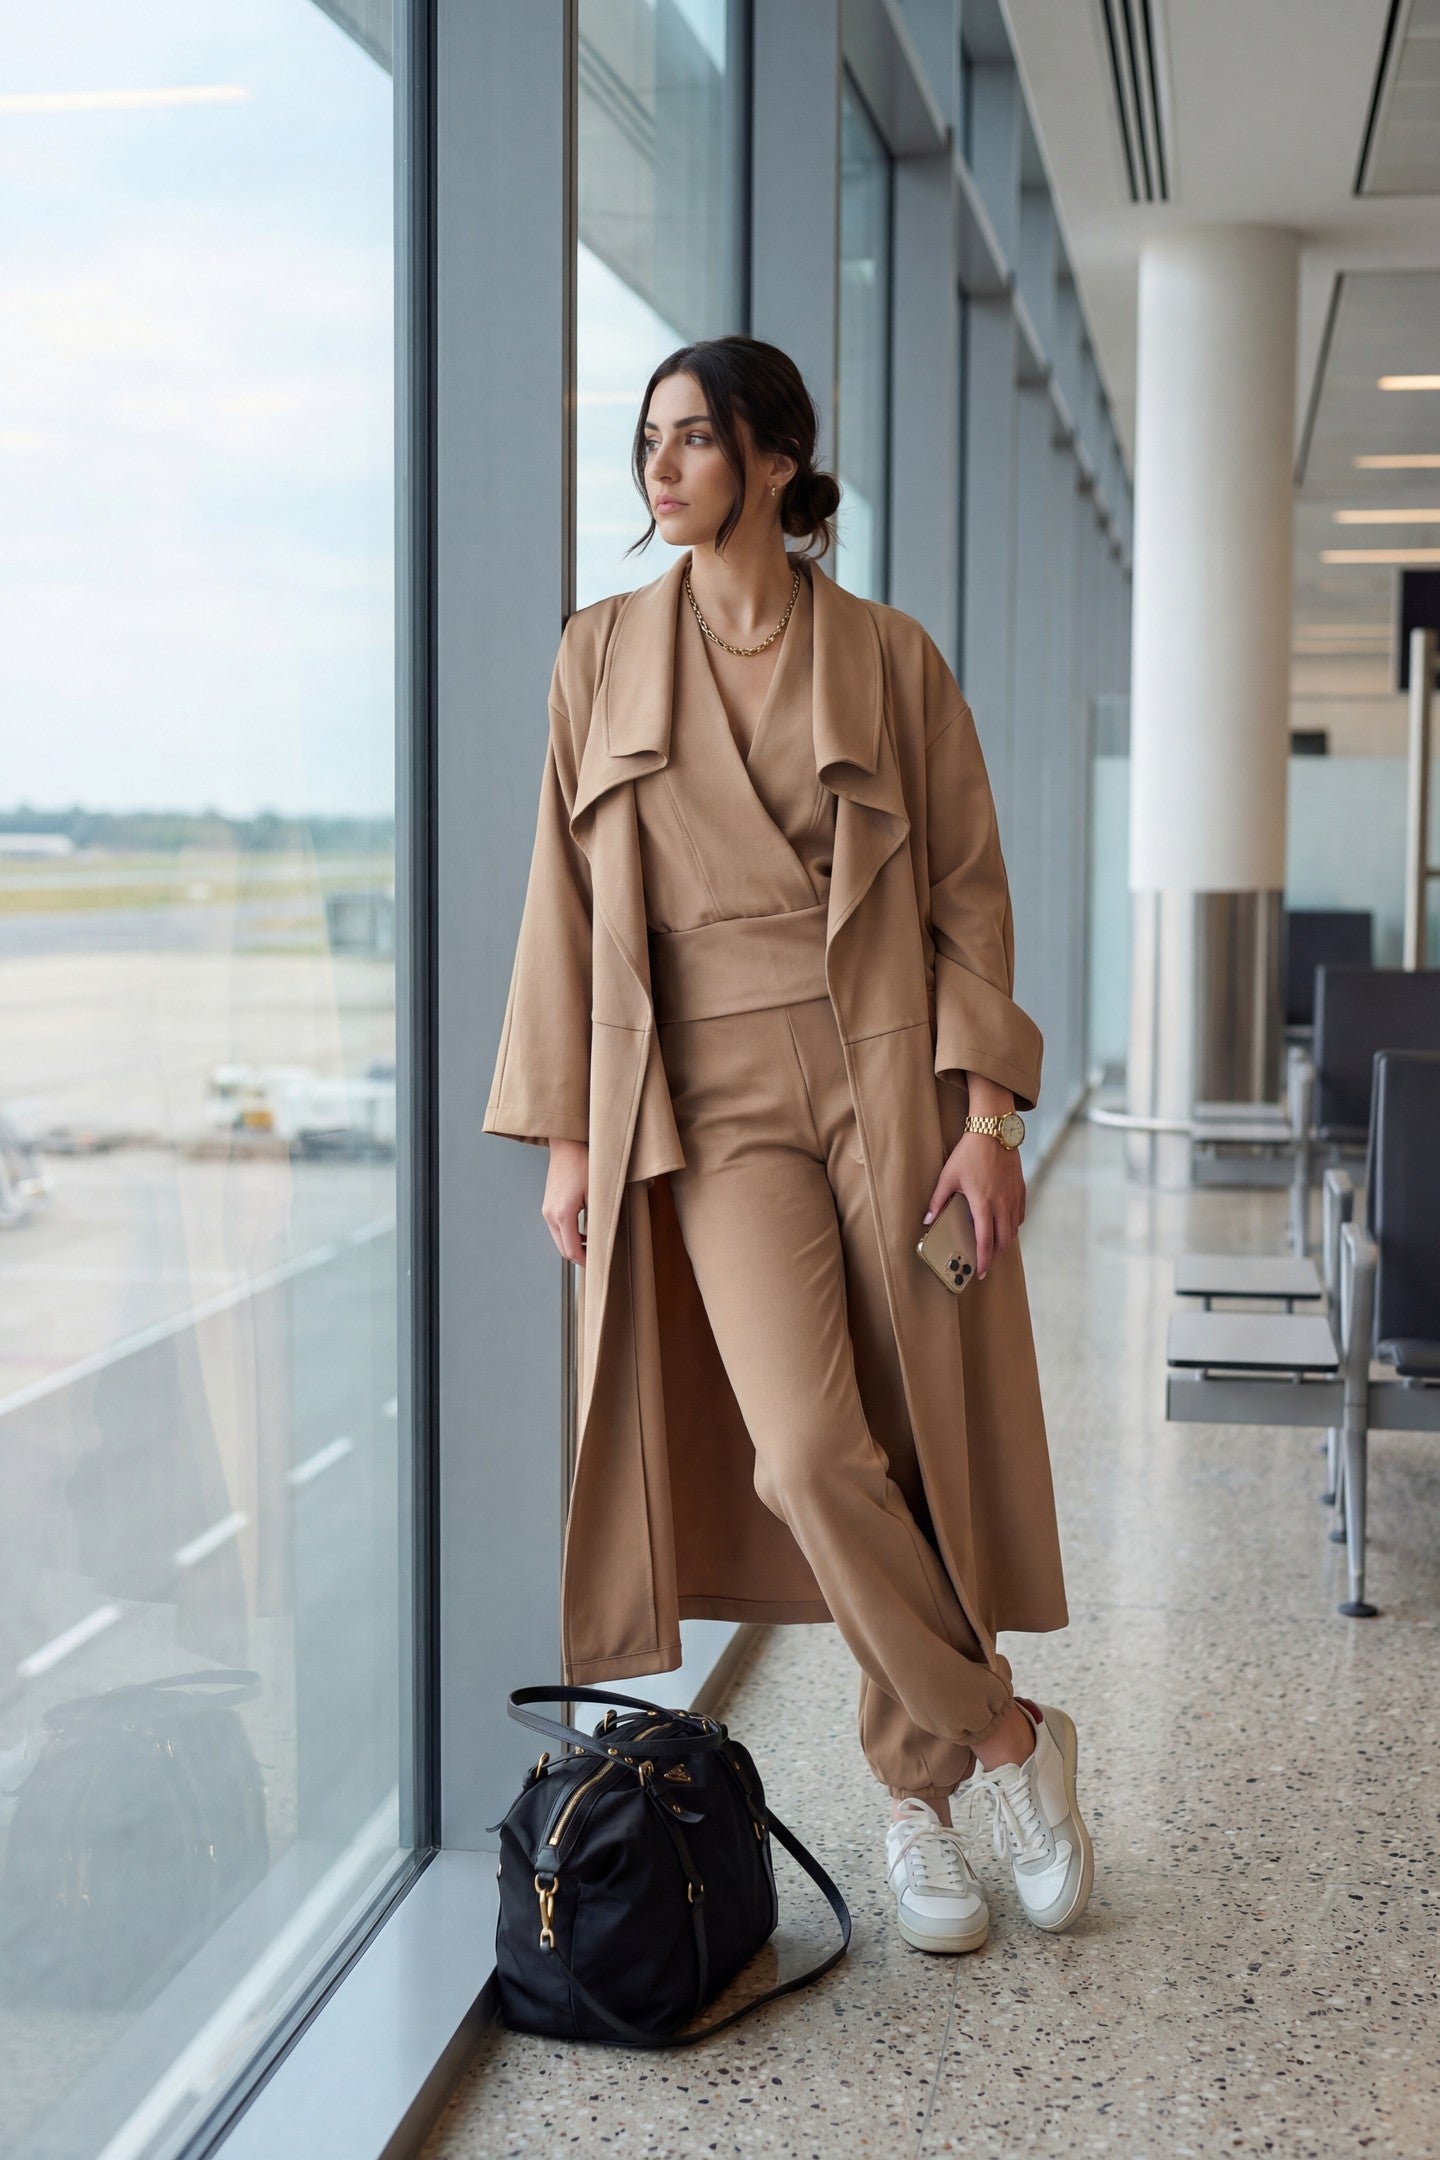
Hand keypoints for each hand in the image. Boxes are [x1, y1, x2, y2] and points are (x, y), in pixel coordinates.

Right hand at [543, 1138, 588, 1264]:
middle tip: (596, 1259)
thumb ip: (597, 1219)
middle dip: (579, 1257)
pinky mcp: (547, 1205)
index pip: (571, 1250)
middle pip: (562, 1249)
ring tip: (592, 1245)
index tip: (598, 1264)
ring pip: (558, 1239)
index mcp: (562, 1215)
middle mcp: (550, 1215)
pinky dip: (568, 1235)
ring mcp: (546, 1210)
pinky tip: (583, 1231)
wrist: (567, 1146)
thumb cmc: (583, 1165)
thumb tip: (602, 1239)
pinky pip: (556, 1228)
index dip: (585, 1261)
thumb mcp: (596, 1193)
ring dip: (573, 1246)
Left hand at [924, 1132, 1025, 1279]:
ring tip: (994, 1249)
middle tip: (985, 1264)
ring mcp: (1014, 1197)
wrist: (993, 1131)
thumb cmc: (969, 1153)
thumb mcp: (948, 1176)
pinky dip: (1013, 1226)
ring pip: (1013, 1230)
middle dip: (994, 1256)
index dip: (983, 1259)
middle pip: (1002, 1241)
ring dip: (1004, 1243)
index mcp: (983, 1204)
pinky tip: (1006, 1227)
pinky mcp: (1020, 1189)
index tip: (980, 1272)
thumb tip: (927, 1220)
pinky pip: (1020, 1215)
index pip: (985, 1240)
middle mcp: (1002, 1204)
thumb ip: (937, 1200)